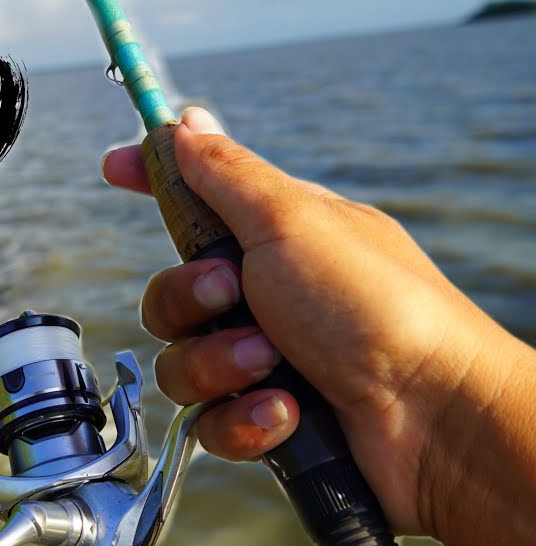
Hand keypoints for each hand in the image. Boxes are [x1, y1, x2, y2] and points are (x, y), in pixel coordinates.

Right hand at [103, 109, 535, 545]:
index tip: (114, 169)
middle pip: (170, 295)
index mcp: (278, 237)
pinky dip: (245, 419)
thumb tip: (187, 123)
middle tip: (233, 296)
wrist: (431, 418)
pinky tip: (287, 414)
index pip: (199, 199)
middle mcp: (267, 298)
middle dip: (188, 301)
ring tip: (272, 365)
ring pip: (180, 364)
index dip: (155, 183)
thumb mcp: (291, 222)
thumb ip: (226, 175)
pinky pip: (210, 422)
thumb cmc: (372, 307)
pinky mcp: (266, 422)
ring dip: (219, 364)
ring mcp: (266, 363)